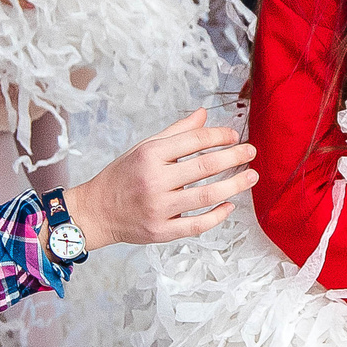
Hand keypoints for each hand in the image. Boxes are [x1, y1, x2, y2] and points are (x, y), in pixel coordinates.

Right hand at [61, 109, 254, 247]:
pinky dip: (217, 215)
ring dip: (235, 185)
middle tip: (251, 152)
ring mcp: (158, 208)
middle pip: (205, 167)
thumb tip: (204, 115)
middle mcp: (154, 180)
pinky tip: (229, 205)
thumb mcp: (144, 148)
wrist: (95, 212)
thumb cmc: (122, 177)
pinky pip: (197, 224)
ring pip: (206, 195)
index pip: (194, 140)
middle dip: (234, 157)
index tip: (235, 136)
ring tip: (250, 177)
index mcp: (150, 155)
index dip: (220, 136)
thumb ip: (176, 132)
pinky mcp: (161, 231)